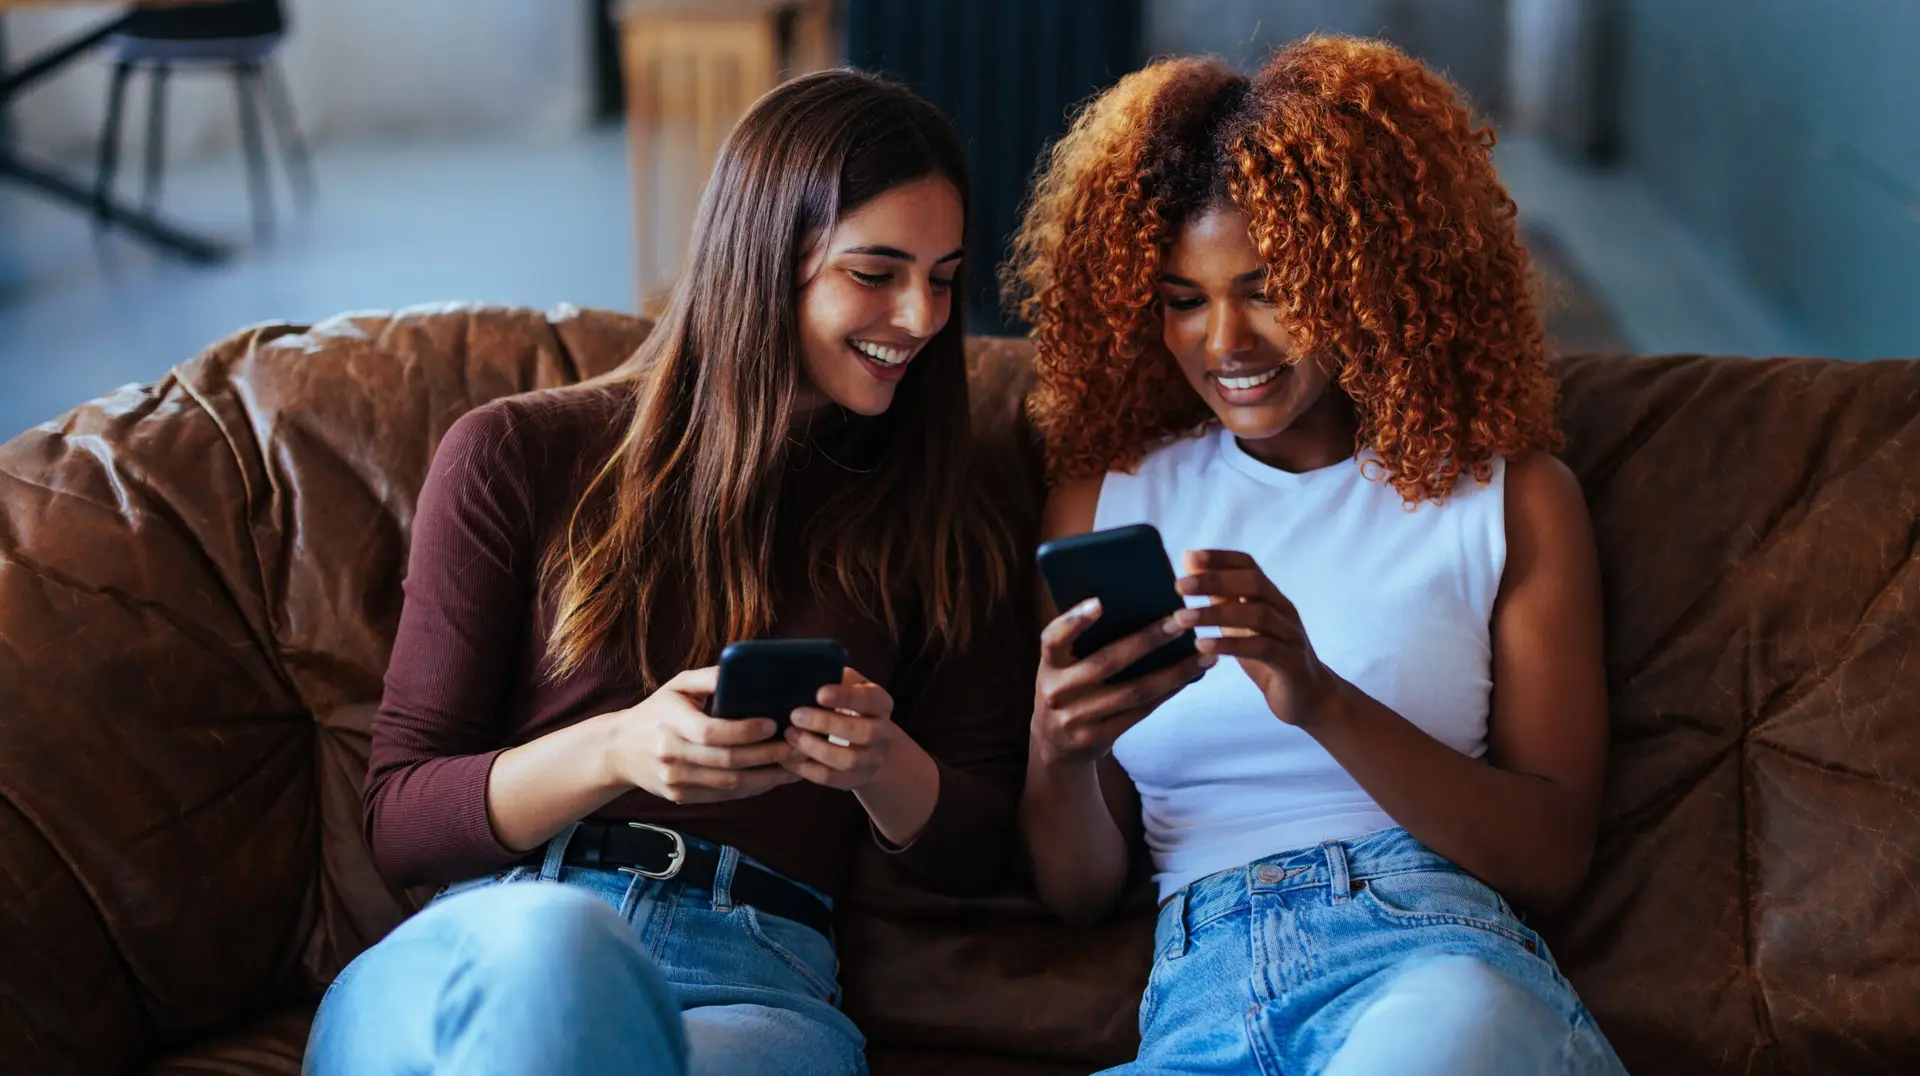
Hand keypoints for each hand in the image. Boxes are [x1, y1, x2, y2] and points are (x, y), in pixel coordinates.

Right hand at [607, 667, 802, 802]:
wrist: (619, 750)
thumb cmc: (657, 711)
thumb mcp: (676, 686)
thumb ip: (708, 677)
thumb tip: (742, 669)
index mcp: (670, 724)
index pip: (712, 732)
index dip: (745, 731)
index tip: (773, 723)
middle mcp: (670, 755)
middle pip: (727, 761)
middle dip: (768, 756)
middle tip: (798, 746)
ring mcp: (675, 781)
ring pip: (730, 785)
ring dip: (768, 777)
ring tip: (795, 766)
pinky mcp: (681, 797)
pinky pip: (724, 796)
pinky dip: (752, 789)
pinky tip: (774, 779)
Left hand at [781, 668, 898, 790]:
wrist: (868, 744)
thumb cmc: (849, 705)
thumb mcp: (850, 686)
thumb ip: (836, 677)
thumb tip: (806, 666)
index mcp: (881, 704)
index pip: (871, 700)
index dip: (847, 697)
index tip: (819, 693)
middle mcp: (883, 734)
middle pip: (864, 732)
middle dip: (827, 724)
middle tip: (796, 715)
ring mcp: (871, 760)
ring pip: (848, 760)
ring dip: (815, 748)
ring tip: (789, 735)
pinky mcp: (855, 779)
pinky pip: (831, 779)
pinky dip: (807, 769)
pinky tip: (787, 758)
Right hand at [1031, 597, 1215, 765]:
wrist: (1055, 743)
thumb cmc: (1070, 687)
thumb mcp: (1063, 666)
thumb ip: (1085, 642)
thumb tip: (1139, 605)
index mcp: (1049, 664)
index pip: (1053, 638)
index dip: (1074, 621)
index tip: (1099, 602)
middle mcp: (1057, 691)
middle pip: (1107, 662)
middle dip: (1148, 640)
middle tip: (1181, 620)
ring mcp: (1076, 719)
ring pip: (1133, 691)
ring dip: (1174, 672)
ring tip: (1204, 655)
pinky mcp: (1096, 738)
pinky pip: (1140, 712)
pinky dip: (1167, 692)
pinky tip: (1189, 678)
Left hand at [1176, 549, 1342, 726]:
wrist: (1307, 696)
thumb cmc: (1267, 655)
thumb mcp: (1240, 625)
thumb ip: (1220, 597)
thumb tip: (1190, 564)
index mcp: (1271, 597)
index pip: (1248, 565)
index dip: (1220, 558)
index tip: (1189, 557)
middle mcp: (1284, 610)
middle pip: (1253, 583)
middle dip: (1214, 581)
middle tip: (1179, 586)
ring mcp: (1291, 635)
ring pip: (1256, 615)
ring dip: (1215, 614)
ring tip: (1182, 618)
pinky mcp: (1292, 662)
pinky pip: (1261, 648)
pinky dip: (1229, 645)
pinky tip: (1202, 645)